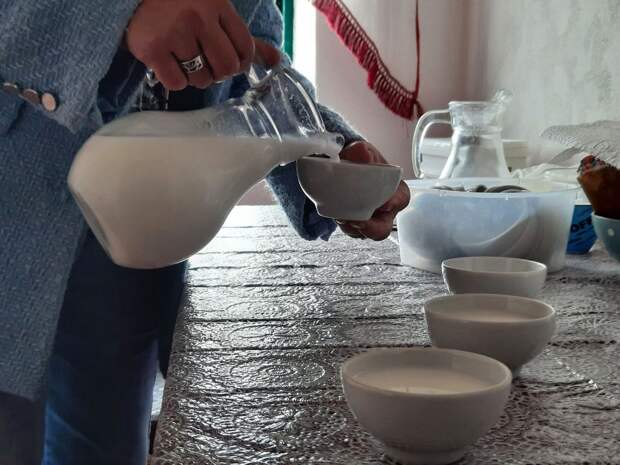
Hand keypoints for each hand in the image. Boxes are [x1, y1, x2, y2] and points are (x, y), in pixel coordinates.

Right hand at [125, 0, 280, 90]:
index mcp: (217, 4)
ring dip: (196, 76)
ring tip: (184, 58)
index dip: (241, 62)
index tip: (230, 59)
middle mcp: (197, 16)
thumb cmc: (181, 8)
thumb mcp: (216, 14)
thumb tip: (276, 61)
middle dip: (219, 72)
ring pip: (202, 79)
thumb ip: (245, 39)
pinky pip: (177, 83)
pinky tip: (168, 62)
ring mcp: (174, 32)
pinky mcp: (152, 49)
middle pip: (227, 68)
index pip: (246, 48)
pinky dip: (175, 80)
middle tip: (206, 62)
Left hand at [336, 142, 409, 240]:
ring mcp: (369, 220)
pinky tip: (337, 215)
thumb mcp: (362, 151)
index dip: (394, 203)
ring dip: (352, 227)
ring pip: (364, 233)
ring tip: (342, 217)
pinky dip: (343, 225)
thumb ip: (363, 152)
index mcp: (395, 190)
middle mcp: (385, 210)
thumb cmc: (361, 161)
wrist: (345, 166)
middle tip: (357, 221)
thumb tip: (364, 155)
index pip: (401, 199)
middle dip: (371, 228)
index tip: (384, 205)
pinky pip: (350, 231)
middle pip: (384, 228)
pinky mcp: (354, 225)